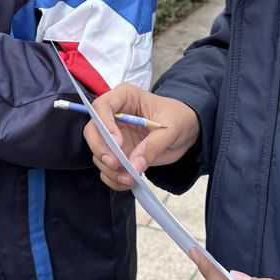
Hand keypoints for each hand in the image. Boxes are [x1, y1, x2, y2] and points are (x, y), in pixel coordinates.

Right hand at [83, 84, 199, 190]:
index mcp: (125, 97)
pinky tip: (128, 182)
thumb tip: (134, 165)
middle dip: (101, 149)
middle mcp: (114, 116)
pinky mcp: (118, 154)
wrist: (186, 130)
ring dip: (109, 169)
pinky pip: (107, 168)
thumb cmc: (179, 118)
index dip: (104, 125)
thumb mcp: (171, 128)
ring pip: (97, 152)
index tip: (118, 143)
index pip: (102, 106)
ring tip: (128, 178)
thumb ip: (153, 145)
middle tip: (115, 164)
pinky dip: (113, 178)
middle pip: (92, 130)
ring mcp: (114, 136)